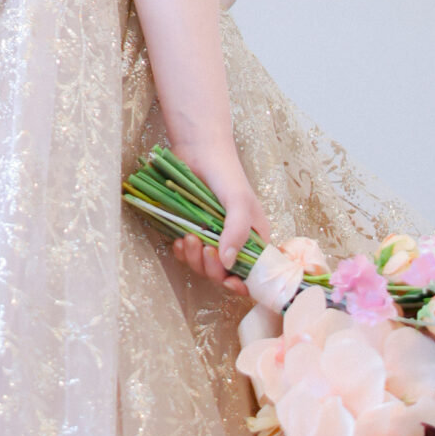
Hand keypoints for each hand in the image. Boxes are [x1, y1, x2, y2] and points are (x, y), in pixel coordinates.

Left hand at [169, 158, 267, 298]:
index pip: (253, 273)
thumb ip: (237, 232)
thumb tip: (228, 264)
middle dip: (213, 268)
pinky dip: (182, 252)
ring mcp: (213, 238)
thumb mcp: (238, 202)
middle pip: (224, 273)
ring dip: (195, 258)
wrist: (199, 151)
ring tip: (189, 237)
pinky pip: (187, 254)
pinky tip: (179, 240)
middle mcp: (235, 242)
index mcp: (255, 239)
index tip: (229, 282)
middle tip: (205, 249)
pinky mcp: (193, 231)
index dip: (242, 284)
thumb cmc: (226, 174)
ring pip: (203, 266)